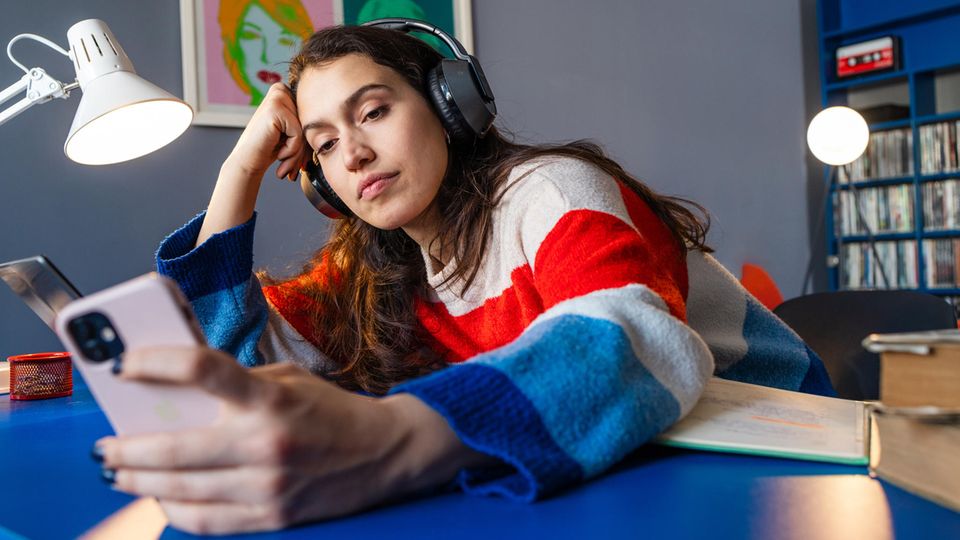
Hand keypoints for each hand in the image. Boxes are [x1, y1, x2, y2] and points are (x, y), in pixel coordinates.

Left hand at [94, 347, 479, 534]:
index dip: (155, 362)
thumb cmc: (331, 411)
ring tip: (120, 473)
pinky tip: (160, 500)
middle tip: (105, 445)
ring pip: (182, 491)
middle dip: (126, 449)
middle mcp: (266, 443)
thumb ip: (238, 383)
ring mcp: (268, 486)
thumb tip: (177, 388)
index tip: (125, 365)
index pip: (202, 369)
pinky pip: (207, 521)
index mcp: (271, 399)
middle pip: (175, 449)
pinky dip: (174, 511)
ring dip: (139, 482)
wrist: (384, 453)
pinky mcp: (272, 516)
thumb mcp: (289, 380)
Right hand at [227, 82, 308, 180]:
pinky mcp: (275, 108)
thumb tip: (342, 116)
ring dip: (297, 150)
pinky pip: (298, 134)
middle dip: (303, 146)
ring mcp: (277, 97)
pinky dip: (291, 149)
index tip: (294, 154)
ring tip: (283, 157)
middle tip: (289, 162)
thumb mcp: (293, 131)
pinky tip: (278, 152)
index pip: (312, 116)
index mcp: (285, 91)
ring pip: (305, 129)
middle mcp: (280, 89)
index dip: (306, 139)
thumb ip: (307, 122)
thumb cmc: (271, 149)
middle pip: (309, 121)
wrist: (248, 161)